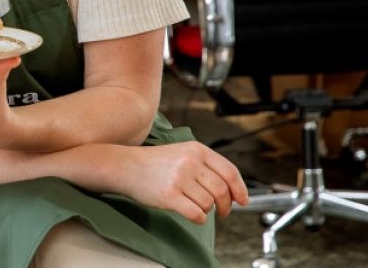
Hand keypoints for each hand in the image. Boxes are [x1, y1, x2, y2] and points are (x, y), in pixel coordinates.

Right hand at [111, 141, 248, 223]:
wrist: (124, 166)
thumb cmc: (154, 162)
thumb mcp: (183, 153)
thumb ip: (207, 166)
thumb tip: (234, 190)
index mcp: (196, 150)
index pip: (230, 172)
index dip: (240, 189)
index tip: (242, 200)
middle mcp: (189, 162)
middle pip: (222, 190)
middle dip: (226, 205)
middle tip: (222, 211)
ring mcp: (179, 179)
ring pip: (209, 203)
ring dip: (207, 210)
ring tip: (196, 206)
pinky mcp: (169, 195)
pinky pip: (196, 214)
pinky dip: (199, 218)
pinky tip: (193, 214)